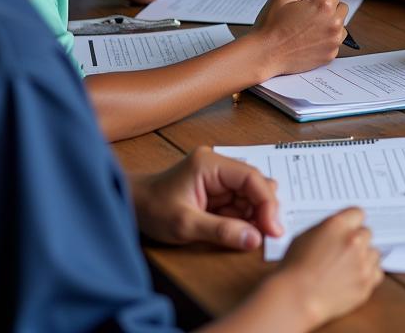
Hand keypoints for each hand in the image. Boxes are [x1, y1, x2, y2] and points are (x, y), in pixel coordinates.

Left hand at [132, 146, 282, 249]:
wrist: (130, 206)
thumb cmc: (152, 210)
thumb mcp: (185, 225)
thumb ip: (222, 231)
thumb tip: (255, 239)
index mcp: (210, 163)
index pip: (251, 178)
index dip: (267, 203)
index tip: (274, 228)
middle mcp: (218, 165)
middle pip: (255, 184)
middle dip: (263, 209)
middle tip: (269, 235)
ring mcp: (218, 176)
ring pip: (250, 194)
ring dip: (254, 215)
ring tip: (254, 235)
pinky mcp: (216, 189)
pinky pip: (239, 202)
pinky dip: (244, 218)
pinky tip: (243, 231)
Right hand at [249, 0, 348, 80]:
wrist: (263, 55)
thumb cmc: (270, 25)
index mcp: (325, 5)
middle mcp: (334, 23)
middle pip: (341, 7)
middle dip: (328, 7)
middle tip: (307, 14)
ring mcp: (333, 41)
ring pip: (341, 26)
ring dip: (329, 24)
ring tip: (307, 29)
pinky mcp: (330, 55)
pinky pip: (335, 42)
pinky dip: (325, 40)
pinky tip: (308, 41)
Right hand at [274, 209, 382, 328]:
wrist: (296, 299)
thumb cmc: (294, 269)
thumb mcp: (305, 236)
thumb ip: (327, 229)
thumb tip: (338, 230)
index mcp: (338, 224)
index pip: (358, 213)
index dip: (352, 222)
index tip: (349, 229)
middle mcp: (354, 240)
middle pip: (367, 233)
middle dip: (357, 240)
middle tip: (344, 251)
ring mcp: (362, 263)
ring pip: (374, 252)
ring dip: (364, 257)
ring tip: (348, 267)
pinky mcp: (366, 283)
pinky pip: (377, 273)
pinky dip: (368, 275)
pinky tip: (354, 278)